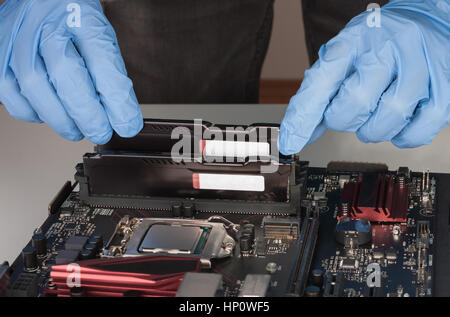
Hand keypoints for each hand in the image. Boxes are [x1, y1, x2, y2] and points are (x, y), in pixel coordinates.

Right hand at [0, 0, 142, 143]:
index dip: (116, 100)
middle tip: (101, 132)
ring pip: (35, 86)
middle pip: (66, 73)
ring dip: (60, 118)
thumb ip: (109, 72)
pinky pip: (10, 92)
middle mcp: (46, 21)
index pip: (103, 61)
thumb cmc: (73, 21)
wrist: (40, 0)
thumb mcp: (100, 36)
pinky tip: (49, 114)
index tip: (128, 125)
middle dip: (87, 114)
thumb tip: (121, 116)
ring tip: (78, 130)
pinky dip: (32, 112)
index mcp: (81, 15)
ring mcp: (17, 37)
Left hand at [279, 0, 449, 154]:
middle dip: (344, 119)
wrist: (429, 20)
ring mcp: (420, 65)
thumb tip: (300, 132)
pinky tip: (398, 123)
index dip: (303, 115)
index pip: (321, 79)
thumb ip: (321, 93)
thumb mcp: (345, 57)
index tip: (290, 141)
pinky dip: (404, 137)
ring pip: (388, 118)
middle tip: (350, 111)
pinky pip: (419, 129)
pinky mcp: (445, 85)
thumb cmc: (380, 43)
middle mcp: (387, 47)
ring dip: (374, 130)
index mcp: (354, 40)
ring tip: (374, 116)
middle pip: (355, 102)